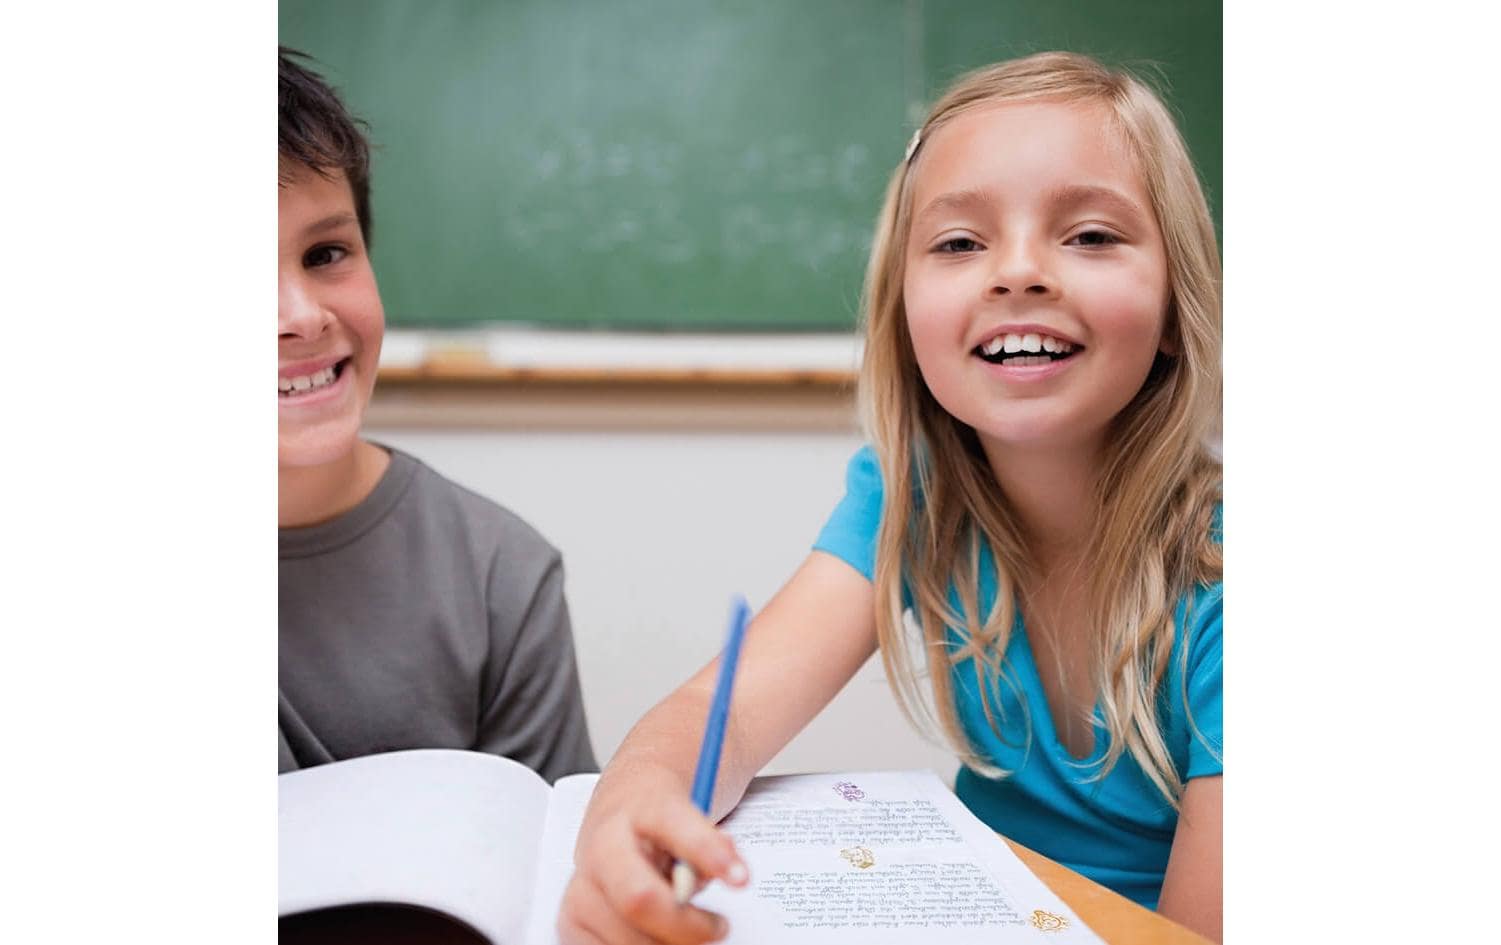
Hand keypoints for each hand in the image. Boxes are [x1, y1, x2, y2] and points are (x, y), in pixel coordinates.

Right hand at [557, 781, 749, 944]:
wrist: (621, 804)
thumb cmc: (661, 814)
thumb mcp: (693, 810)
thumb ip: (712, 842)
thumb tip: (730, 873)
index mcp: (640, 809)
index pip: (673, 824)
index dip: (708, 852)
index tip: (741, 878)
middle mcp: (603, 846)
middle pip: (639, 899)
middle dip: (684, 926)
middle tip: (717, 928)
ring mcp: (582, 884)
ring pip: (623, 937)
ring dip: (665, 942)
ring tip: (685, 928)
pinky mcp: (572, 918)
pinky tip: (653, 938)